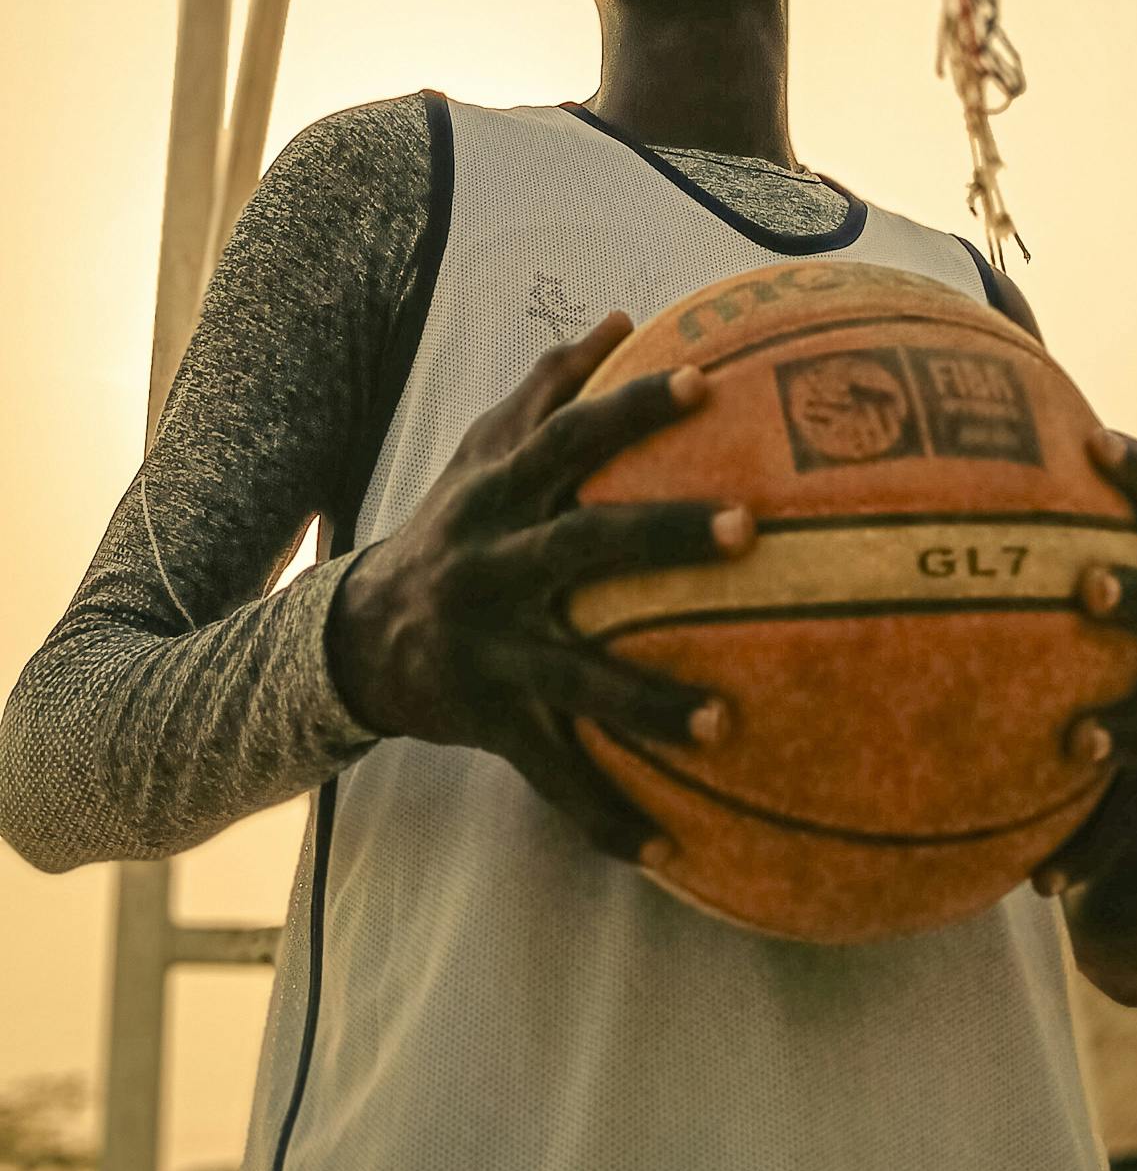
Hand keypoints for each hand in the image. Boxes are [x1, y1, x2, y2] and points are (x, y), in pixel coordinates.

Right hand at [327, 310, 754, 865]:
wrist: (350, 638)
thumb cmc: (450, 528)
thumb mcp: (480, 455)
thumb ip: (549, 389)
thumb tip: (629, 316)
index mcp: (498, 494)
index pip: (571, 435)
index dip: (633, 406)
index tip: (705, 381)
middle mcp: (492, 564)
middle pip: (583, 543)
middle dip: (665, 534)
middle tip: (752, 527)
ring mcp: (489, 649)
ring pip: (573, 678)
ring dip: (648, 704)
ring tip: (726, 724)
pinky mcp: (487, 722)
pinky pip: (552, 778)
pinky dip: (606, 819)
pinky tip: (673, 854)